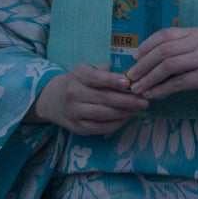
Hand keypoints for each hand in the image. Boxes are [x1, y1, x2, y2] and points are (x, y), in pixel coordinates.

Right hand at [30, 65, 150, 135]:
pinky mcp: (77, 127)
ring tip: (138, 109)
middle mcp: (73, 93)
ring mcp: (74, 112)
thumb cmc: (79, 82)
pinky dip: (115, 124)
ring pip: (102, 114)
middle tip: (144, 101)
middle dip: (126, 101)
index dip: (111, 81)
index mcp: (78, 75)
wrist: (53, 100)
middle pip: (102, 98)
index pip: (95, 78)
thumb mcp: (88, 70)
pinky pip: (99, 128)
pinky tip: (126, 118)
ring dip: (123, 113)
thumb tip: (131, 73)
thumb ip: (107, 71)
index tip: (128, 83)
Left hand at [123, 27, 197, 105]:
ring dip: (149, 78)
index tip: (134, 59)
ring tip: (138, 89)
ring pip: (168, 66)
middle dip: (143, 65)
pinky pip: (178, 82)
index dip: (146, 46)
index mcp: (194, 33)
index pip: (164, 35)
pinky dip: (162, 90)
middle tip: (131, 77)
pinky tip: (153, 96)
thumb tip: (150, 60)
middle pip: (163, 50)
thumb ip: (180, 51)